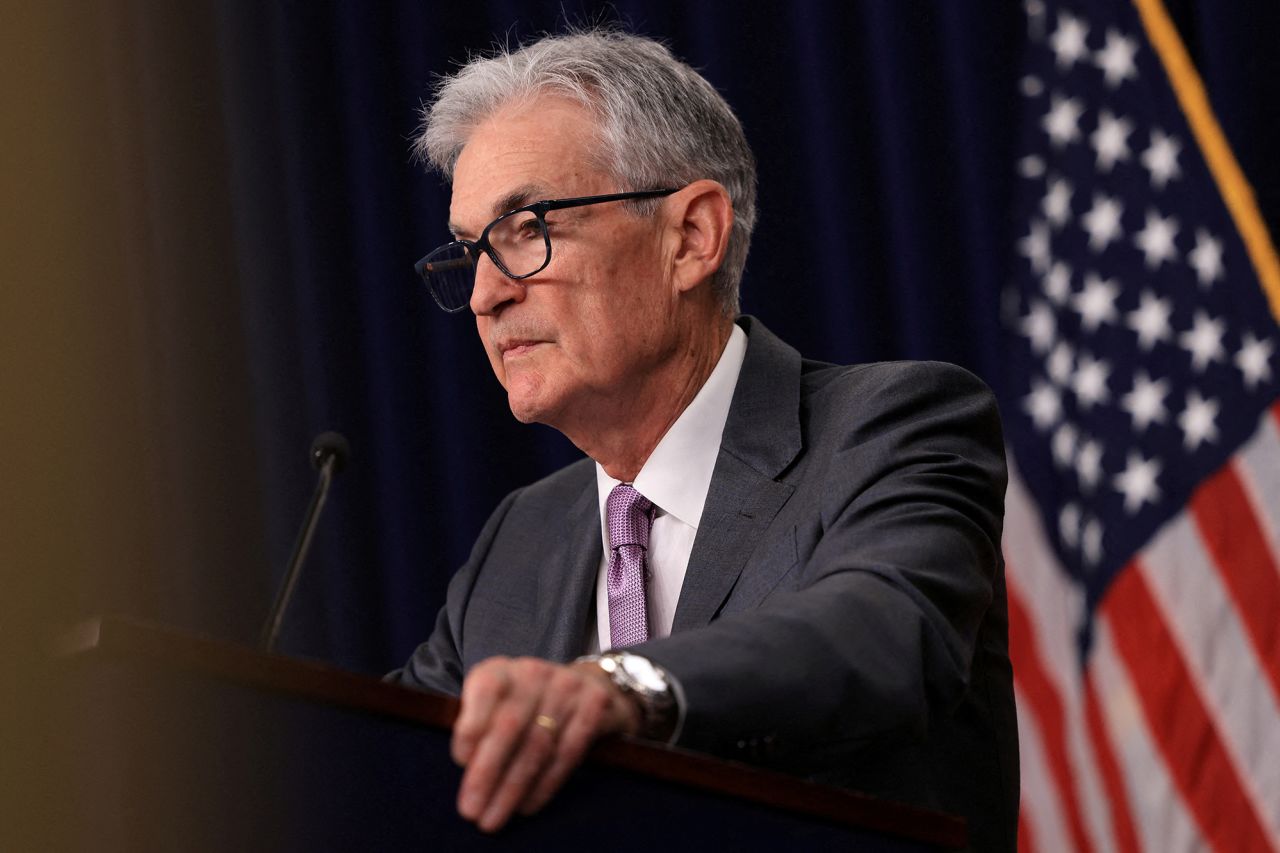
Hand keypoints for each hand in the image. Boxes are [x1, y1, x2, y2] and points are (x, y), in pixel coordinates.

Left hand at [452, 656, 641, 832]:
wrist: (589, 684)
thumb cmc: (528, 703)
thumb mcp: (497, 702)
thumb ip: (479, 725)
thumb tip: (466, 767)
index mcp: (502, 670)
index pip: (485, 690)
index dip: (471, 726)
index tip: (461, 762)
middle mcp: (534, 673)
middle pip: (509, 726)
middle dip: (487, 772)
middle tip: (471, 810)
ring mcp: (568, 688)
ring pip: (538, 745)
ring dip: (512, 788)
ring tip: (494, 818)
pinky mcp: (595, 706)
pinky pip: (567, 753)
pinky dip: (545, 785)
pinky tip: (527, 806)